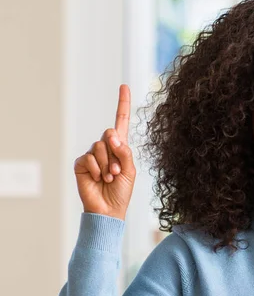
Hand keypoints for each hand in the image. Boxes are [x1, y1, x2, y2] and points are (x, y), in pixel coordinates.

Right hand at [73, 84, 135, 220]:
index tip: (124, 86)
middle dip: (116, 153)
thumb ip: (124, 152)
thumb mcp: (130, 170)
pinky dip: (96, 169)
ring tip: (110, 177)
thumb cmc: (122, 191)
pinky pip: (88, 158)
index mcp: (120, 147)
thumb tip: (112, 135)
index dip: (122, 104)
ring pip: (99, 146)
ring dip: (108, 164)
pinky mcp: (81, 164)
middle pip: (110, 134)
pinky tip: (99, 179)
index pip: (121, 121)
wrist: (108, 209)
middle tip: (117, 171)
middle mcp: (106, 148)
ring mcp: (92, 155)